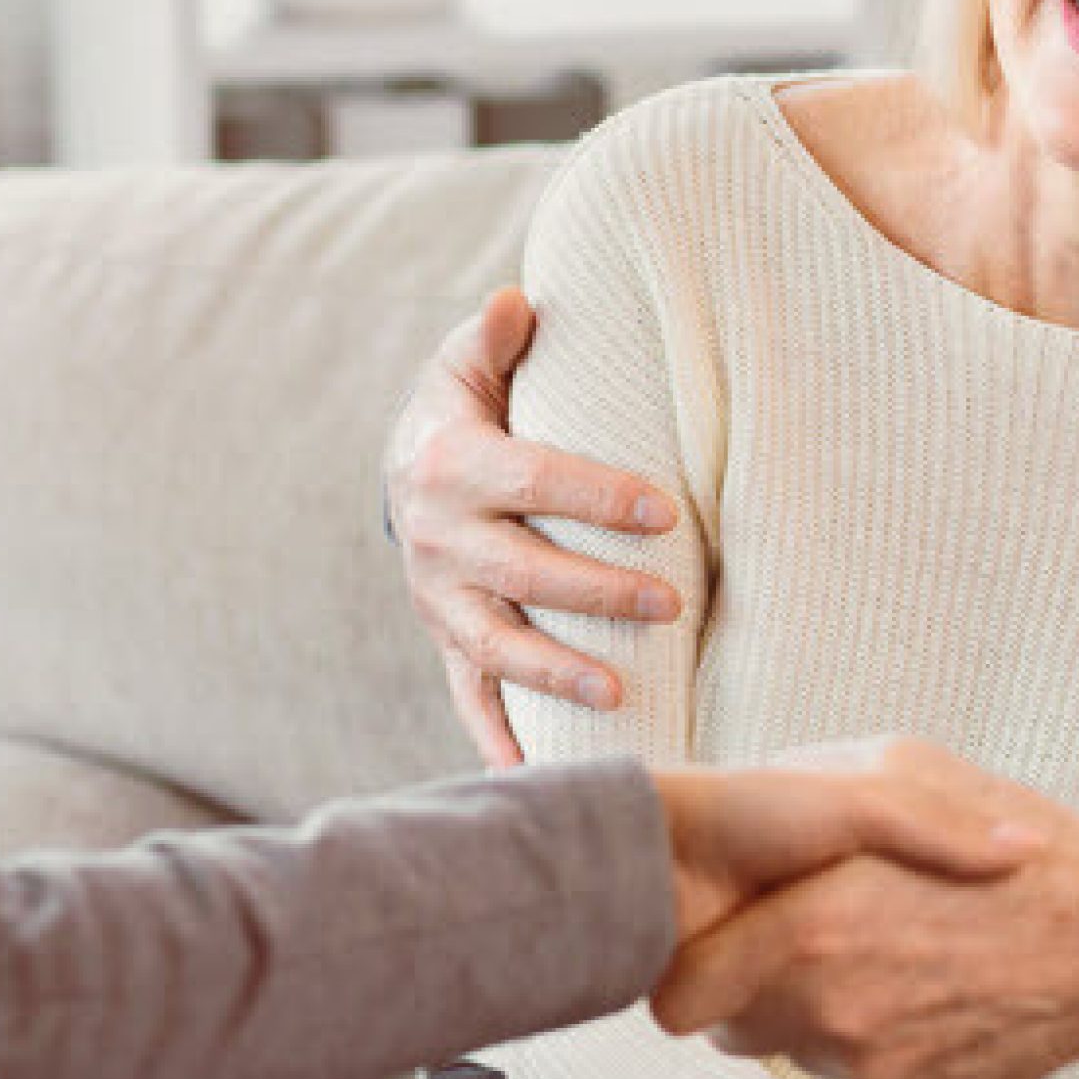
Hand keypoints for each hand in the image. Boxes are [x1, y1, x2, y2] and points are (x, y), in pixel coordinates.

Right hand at [384, 286, 689, 765]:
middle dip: (599, 593)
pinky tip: (534, 777)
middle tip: (673, 604)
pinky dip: (497, 739)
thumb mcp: (464, 366)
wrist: (404, 473)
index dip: (598, 498)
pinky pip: (470, 696)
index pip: (533, 483)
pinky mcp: (446, 641)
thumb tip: (518, 301)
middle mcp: (437, 540)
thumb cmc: (463, 412)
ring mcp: (439, 600)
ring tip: (619, 695)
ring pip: (498, 645)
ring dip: (556, 674)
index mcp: (448, 466)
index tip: (665, 512)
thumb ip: (491, 338)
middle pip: (524, 572)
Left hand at [651, 744, 1078, 1078]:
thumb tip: (729, 801)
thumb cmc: (1012, 837)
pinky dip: (880, 1037)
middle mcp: (827, 1010)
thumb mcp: (900, 767)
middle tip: (796, 941)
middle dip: (746, 987)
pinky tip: (932, 990)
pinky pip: (858, 1074)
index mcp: (809, 927)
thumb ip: (797, 788)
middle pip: (726, 1029)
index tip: (702, 943)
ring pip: (794, 1051)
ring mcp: (872, 1065)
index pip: (675, 993)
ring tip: (883, 955)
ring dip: (814, 1011)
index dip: (682, 966)